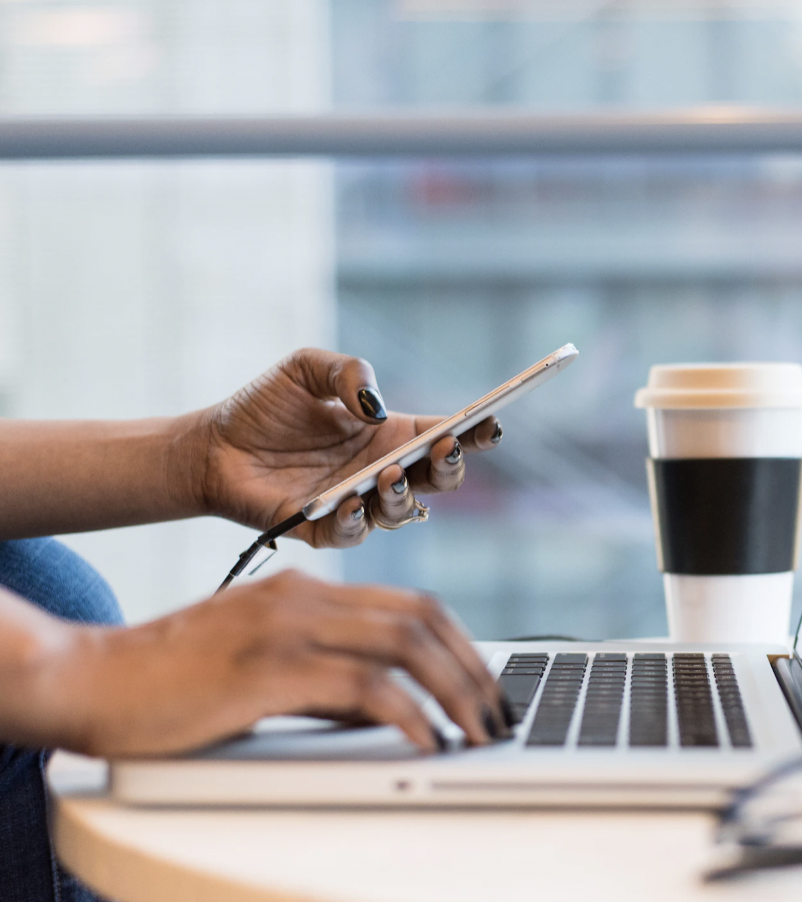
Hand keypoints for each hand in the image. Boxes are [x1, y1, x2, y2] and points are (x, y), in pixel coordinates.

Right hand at [2, 570, 507, 756]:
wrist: (88, 680)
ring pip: (406, 644)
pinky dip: (408, 715)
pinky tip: (427, 742)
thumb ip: (326, 679)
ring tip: (479, 733)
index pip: (412, 604)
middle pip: (423, 618)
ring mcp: (287, 627)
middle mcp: (304, 597)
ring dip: (456, 692)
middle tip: (498, 715)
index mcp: (306, 590)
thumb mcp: (263, 668)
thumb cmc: (170, 683)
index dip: (462, 644)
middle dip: (474, 669)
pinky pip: (364, 687)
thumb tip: (390, 710)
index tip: (487, 686)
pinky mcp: (269, 669)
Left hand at [189, 348, 500, 547]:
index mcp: (390, 435)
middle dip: (451, 467)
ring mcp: (357, 504)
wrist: (211, 446)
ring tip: (389, 474)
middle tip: (445, 448)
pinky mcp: (323, 530)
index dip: (474, 432)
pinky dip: (357, 520)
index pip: (445, 436)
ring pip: (402, 512)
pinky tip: (350, 501)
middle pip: (438, 480)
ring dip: (403, 495)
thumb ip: (347, 372)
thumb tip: (375, 406)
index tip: (490, 422)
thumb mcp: (306, 368)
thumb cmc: (264, 407)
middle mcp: (382, 472)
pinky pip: (352, 534)